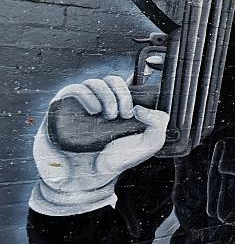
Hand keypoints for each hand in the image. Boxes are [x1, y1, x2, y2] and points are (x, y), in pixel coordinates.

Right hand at [29, 76, 168, 215]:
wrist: (91, 177)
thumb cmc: (119, 158)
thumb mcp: (150, 143)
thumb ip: (159, 123)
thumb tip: (141, 107)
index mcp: (123, 104)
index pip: (130, 79)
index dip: (142, 71)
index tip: (152, 67)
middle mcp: (103, 100)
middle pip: (113, 79)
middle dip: (123, 94)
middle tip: (126, 114)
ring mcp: (84, 103)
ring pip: (95, 82)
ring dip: (107, 97)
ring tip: (110, 117)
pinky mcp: (65, 107)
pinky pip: (75, 89)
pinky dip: (88, 96)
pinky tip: (95, 111)